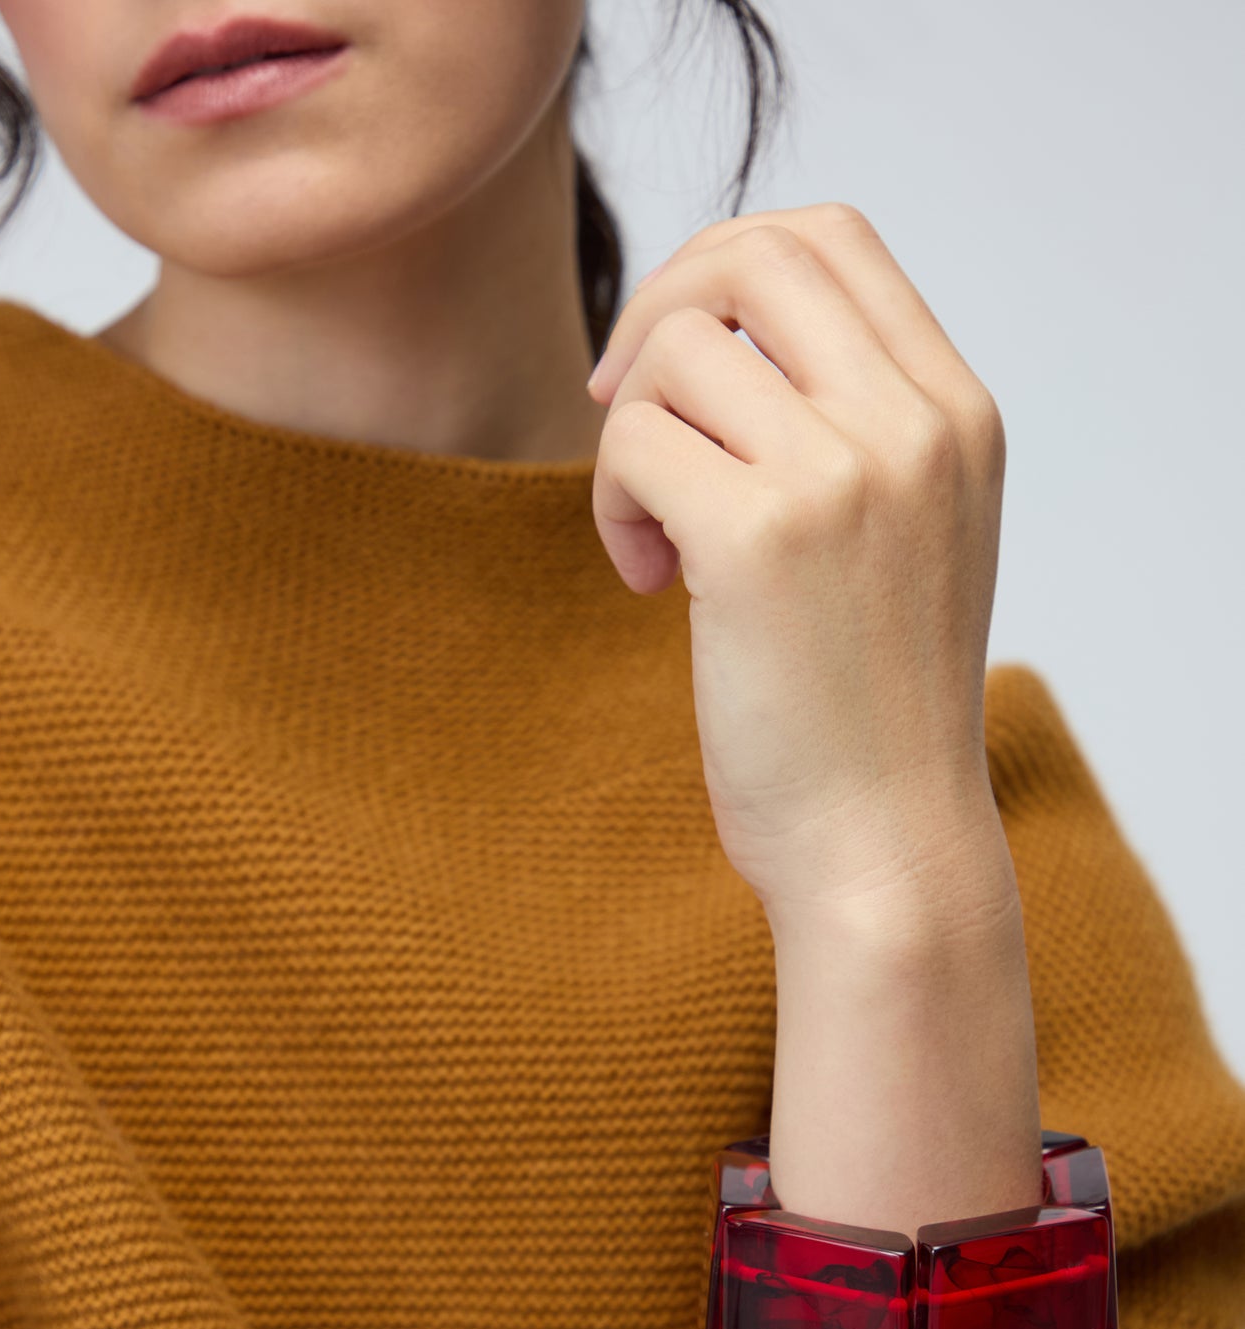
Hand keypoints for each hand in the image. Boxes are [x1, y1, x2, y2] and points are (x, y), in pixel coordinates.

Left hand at [585, 203, 1010, 931]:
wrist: (883, 848)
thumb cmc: (868, 713)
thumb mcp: (902, 540)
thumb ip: (850, 428)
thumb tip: (707, 333)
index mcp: (958, 414)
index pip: (832, 238)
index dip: (723, 271)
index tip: (679, 366)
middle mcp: (914, 425)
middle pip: (751, 253)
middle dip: (658, 313)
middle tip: (623, 414)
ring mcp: (845, 474)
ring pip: (677, 352)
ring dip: (630, 438)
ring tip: (658, 543)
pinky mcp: (758, 538)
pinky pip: (633, 442)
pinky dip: (614, 504)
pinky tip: (649, 583)